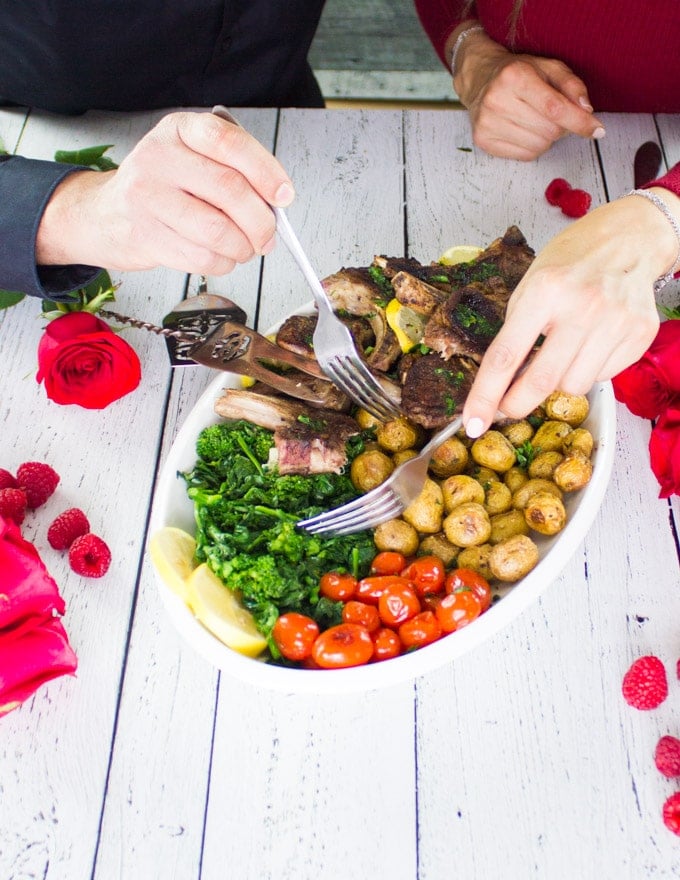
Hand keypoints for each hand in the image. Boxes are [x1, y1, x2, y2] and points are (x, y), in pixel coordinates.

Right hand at [37, 111, 294, 273]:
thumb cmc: (163, 186)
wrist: (106, 213)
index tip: (284, 196)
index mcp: (180, 129)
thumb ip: (234, 170)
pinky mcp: (146, 236)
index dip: (265, 171)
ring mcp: (148, 197)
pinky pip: (201, 257)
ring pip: (217, 230)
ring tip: (245, 248)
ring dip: (243, 248)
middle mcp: (160, 158)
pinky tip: (222, 256)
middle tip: (269, 236)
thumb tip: (276, 202)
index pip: (229, 143)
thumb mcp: (193, 157)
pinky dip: (223, 263)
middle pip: (229, 190)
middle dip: (261, 221)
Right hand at [450, 27, 604, 159]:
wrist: (479, 79)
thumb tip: (586, 111)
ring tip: (537, 121)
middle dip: (561, 126)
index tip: (597, 130)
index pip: (554, 108)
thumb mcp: (549, 67)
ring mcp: (488, 123)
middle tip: (554, 115)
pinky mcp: (483, 141)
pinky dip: (533, 146)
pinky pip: (525, 155)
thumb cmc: (518, 73)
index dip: (579, 122)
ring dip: (547, 137)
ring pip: (539, 146)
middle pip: (549, 130)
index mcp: (514, 76)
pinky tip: (525, 131)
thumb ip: (572, 85)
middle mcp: (497, 100)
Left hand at [462, 192, 679, 436]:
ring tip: (561, 354)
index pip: (506, 356)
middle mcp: (583, 306)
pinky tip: (590, 345)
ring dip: (558, 382)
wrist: (630, 238)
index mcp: (545, 291)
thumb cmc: (573, 259)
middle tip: (507, 408)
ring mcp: (615, 321)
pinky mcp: (639, 333)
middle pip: (540, 382)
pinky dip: (589, 370)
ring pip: (573, 386)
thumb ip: (517, 330)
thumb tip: (503, 383)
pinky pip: (602, 377)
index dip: (485, 396)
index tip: (473, 423)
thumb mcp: (531, 283)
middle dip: (517, 405)